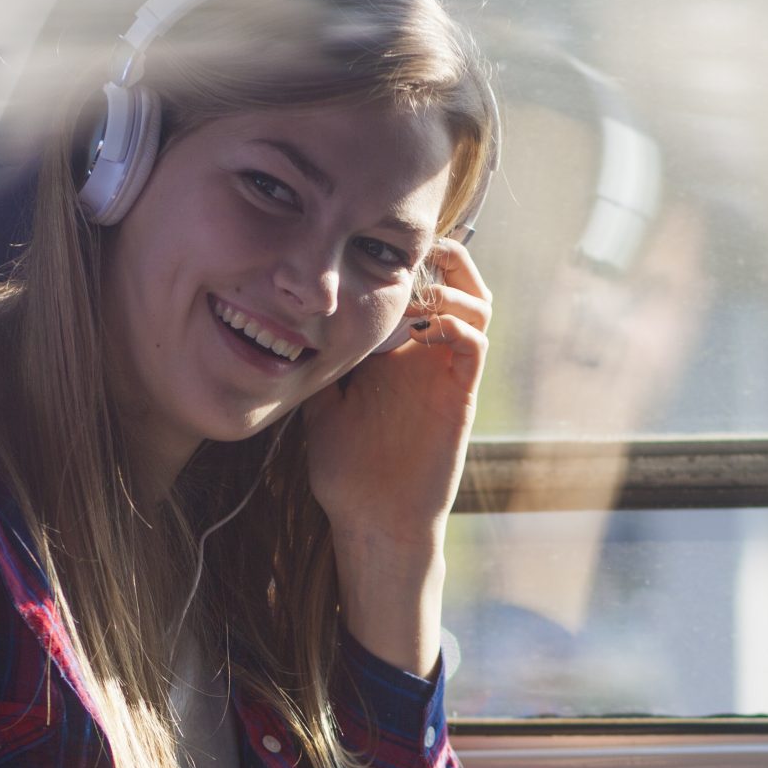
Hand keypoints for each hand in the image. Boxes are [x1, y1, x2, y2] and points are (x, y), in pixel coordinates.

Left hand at [302, 238, 490, 552]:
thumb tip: (289, 330)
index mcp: (397, 354)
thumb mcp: (320, 407)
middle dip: (446, 260)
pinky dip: (460, 324)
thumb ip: (318, 369)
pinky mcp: (460, 396)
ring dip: (455, 288)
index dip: (408, 262)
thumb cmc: (346, 472)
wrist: (372, 519)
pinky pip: (476, 346)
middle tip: (416, 251)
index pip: (417, 291)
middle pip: (459, 287)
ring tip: (422, 292)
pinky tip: (426, 326)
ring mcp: (447, 375)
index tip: (377, 248)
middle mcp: (427, 358)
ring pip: (478, 308)